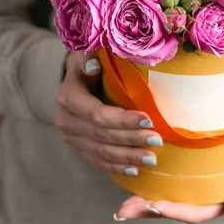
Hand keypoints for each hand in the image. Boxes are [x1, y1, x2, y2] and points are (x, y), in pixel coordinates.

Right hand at [55, 52, 161, 175]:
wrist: (80, 76)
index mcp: (68, 96)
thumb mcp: (91, 53)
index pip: (98, 114)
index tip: (149, 120)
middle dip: (131, 139)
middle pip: (102, 135)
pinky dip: (116, 166)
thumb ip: (91, 57)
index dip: (123, 120)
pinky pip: (98, 160)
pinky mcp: (79, 146)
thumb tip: (93, 65)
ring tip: (152, 158)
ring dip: (127, 156)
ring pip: (101, 151)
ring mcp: (71, 136)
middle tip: (157, 141)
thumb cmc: (93, 61)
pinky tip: (134, 170)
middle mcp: (66, 119)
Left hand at [114, 143, 223, 222]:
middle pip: (174, 206)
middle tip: (121, 210)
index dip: (173, 211)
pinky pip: (176, 175)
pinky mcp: (200, 168)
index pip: (194, 212)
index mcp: (223, 205)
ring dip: (146, 196)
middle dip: (147, 209)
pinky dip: (157, 177)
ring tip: (121, 198)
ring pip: (171, 192)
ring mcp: (202, 184)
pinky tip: (138, 169)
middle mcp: (208, 197)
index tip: (152, 207)